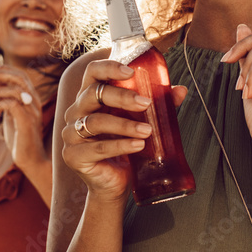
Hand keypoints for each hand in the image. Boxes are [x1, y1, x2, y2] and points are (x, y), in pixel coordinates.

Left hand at [0, 64, 48, 173]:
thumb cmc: (20, 137)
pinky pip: (13, 105)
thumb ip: (7, 98)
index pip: (22, 76)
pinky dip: (1, 104)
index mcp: (32, 99)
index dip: (6, 69)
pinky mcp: (27, 123)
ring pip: (17, 90)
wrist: (30, 160)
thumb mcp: (11, 113)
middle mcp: (34, 103)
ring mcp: (32, 112)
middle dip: (1, 74)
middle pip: (20, 78)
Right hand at [61, 60, 186, 202]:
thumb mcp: (140, 121)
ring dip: (124, 125)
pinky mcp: (73, 156)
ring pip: (96, 122)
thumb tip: (181, 90)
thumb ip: (158, 105)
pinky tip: (138, 146)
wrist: (114, 183)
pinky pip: (97, 148)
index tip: (131, 71)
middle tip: (146, 103)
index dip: (109, 67)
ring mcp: (70, 134)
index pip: (92, 72)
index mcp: (89, 97)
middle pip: (93, 94)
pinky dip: (120, 145)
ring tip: (147, 130)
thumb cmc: (125, 146)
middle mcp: (76, 111)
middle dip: (121, 97)